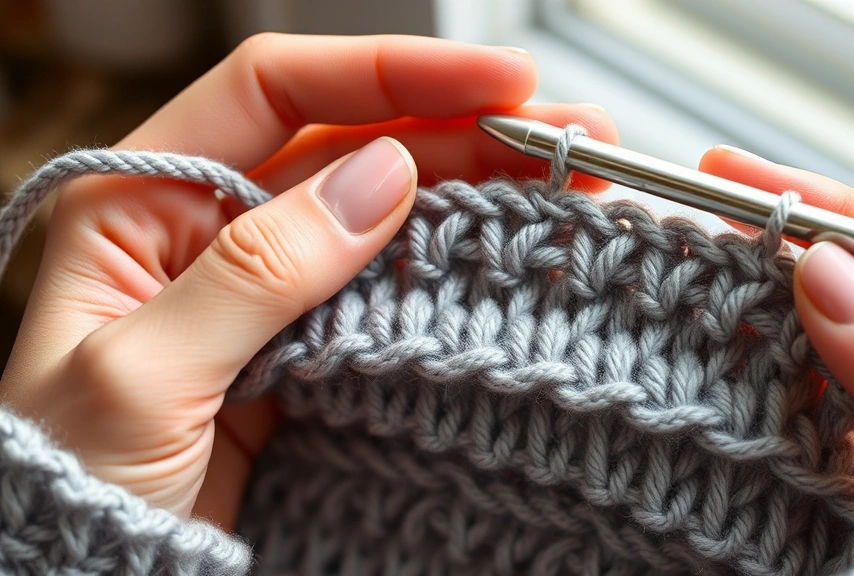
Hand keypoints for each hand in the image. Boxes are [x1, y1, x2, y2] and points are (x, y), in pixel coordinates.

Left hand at [0, 33, 617, 528]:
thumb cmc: (72, 483)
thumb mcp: (144, 373)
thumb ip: (255, 269)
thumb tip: (381, 177)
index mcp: (146, 198)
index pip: (278, 91)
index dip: (390, 73)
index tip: (493, 82)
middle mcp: (217, 225)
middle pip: (355, 144)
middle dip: (465, 128)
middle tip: (563, 134)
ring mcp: (276, 285)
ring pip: (392, 210)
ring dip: (480, 187)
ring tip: (569, 180)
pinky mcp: (319, 341)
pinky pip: (399, 285)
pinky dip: (461, 264)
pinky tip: (517, 247)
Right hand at [700, 146, 853, 539]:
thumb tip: (826, 277)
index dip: (836, 210)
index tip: (737, 179)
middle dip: (783, 279)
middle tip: (689, 252)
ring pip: (836, 383)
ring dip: (766, 362)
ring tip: (688, 331)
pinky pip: (826, 455)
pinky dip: (776, 441)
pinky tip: (729, 423)